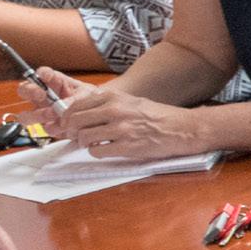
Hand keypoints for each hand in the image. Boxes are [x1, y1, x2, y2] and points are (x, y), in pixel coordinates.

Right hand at [17, 67, 89, 122]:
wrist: (96, 118)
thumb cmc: (90, 100)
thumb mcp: (88, 94)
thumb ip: (76, 98)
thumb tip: (64, 106)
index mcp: (55, 82)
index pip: (43, 74)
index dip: (42, 73)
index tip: (46, 75)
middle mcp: (44, 96)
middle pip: (24, 90)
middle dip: (30, 91)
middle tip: (41, 94)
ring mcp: (43, 112)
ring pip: (26, 115)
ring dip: (39, 114)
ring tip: (53, 114)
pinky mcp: (48, 127)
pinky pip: (44, 129)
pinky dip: (54, 128)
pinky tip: (64, 126)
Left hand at [48, 85, 206, 158]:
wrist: (182, 129)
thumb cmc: (158, 116)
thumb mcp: (131, 101)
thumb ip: (108, 104)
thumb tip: (83, 113)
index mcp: (114, 97)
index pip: (77, 106)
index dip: (68, 117)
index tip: (70, 124)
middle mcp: (115, 111)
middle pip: (75, 121)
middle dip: (72, 131)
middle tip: (78, 136)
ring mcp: (121, 129)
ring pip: (84, 137)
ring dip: (84, 143)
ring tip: (93, 144)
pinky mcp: (127, 146)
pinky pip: (98, 152)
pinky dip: (97, 153)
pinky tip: (105, 150)